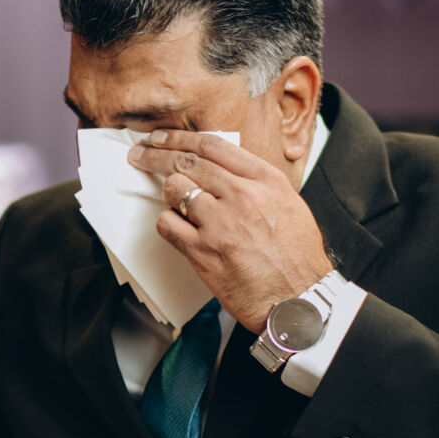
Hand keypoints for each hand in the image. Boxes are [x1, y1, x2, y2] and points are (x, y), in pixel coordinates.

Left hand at [127, 130, 332, 331]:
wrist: (297, 299)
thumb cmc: (296, 257)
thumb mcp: (288, 204)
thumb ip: (255, 183)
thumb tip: (222, 170)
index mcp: (266, 181)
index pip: (213, 146)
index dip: (180, 138)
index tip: (163, 137)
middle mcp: (242, 196)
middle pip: (187, 163)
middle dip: (157, 155)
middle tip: (141, 154)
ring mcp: (220, 223)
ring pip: (174, 189)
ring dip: (169, 193)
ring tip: (173, 201)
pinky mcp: (203, 251)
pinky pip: (167, 224)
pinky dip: (167, 222)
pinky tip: (178, 226)